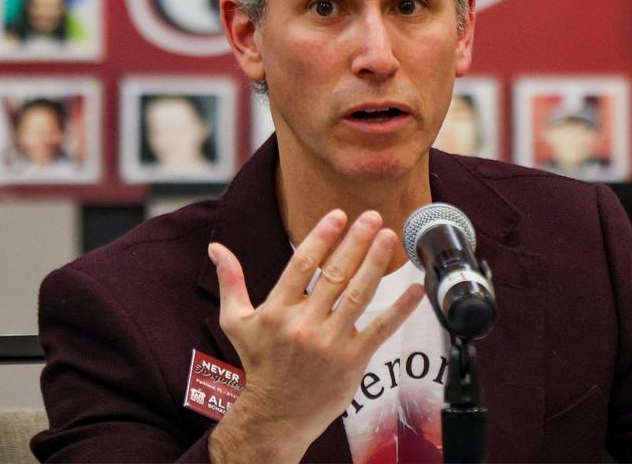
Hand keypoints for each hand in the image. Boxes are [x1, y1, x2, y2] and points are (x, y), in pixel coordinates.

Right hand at [207, 209, 423, 462]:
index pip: (302, 265)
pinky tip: (416, 288)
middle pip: (334, 275)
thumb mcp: (238, 323)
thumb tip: (216, 248)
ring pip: (358, 296)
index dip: (321, 237)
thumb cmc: (259, 365)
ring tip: (390, 237)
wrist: (275, 417)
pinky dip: (400, 308)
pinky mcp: (352, 361)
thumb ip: (231, 281)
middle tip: (373, 216)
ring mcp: (330, 344)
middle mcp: (304, 326)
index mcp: (277, 312)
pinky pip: (380, 329)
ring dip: (376, 264)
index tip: (338, 215)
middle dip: (355, 242)